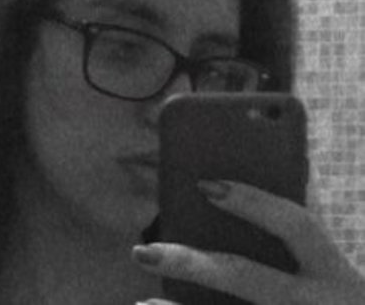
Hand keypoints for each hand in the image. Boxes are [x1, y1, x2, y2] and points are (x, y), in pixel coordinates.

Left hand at [132, 180, 364, 304]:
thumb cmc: (337, 297)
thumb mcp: (329, 269)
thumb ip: (298, 239)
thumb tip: (247, 188)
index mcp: (332, 271)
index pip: (296, 224)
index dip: (252, 202)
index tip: (204, 186)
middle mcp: (316, 302)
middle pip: (248, 278)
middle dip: (195, 265)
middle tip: (145, 252)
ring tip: (142, 304)